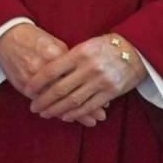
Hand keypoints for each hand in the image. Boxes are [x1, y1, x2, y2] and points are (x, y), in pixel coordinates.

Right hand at [0, 23, 104, 125]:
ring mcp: (32, 78)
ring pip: (56, 101)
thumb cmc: (33, 38)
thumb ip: (69, 59)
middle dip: (86, 107)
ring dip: (72, 113)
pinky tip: (65, 117)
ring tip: (88, 121)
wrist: (5, 36)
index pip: (77, 77)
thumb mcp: (54, 43)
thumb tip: (88, 79)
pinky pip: (43, 102)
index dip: (91, 90)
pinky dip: (55, 110)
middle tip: (100, 117)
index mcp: (55, 54)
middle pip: (69, 92)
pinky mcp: (23, 84)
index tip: (105, 102)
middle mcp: (44, 67)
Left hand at [27, 34, 145, 123]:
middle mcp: (88, 68)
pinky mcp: (111, 92)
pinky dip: (76, 113)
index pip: (51, 70)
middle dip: (44, 100)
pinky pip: (89, 106)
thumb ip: (67, 58)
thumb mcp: (85, 46)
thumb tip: (45, 73)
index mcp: (79, 53)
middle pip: (59, 89)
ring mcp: (100, 81)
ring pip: (73, 100)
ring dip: (57, 110)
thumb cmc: (105, 47)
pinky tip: (65, 117)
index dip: (37, 82)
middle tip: (33, 107)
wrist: (135, 51)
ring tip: (46, 114)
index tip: (27, 90)